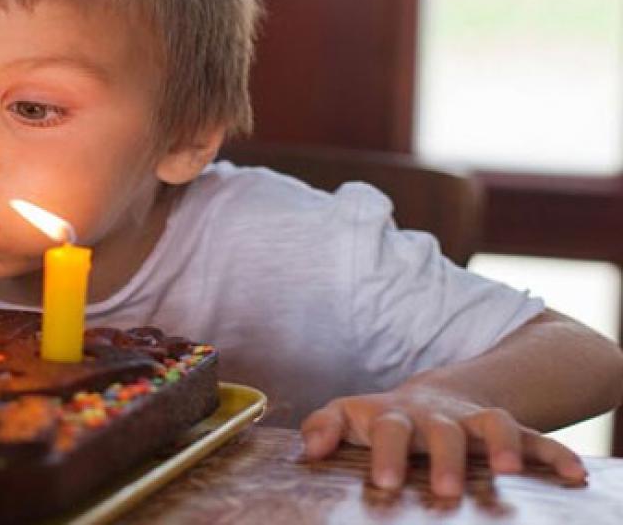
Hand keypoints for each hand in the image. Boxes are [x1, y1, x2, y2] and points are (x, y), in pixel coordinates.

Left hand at [300, 389, 586, 496]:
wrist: (429, 395)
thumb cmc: (379, 418)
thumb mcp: (348, 415)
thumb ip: (323, 427)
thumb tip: (309, 449)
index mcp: (395, 416)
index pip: (388, 429)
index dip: (385, 452)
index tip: (382, 482)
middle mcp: (437, 417)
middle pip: (442, 431)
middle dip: (444, 459)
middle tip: (445, 490)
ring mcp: (473, 422)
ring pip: (494, 426)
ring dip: (502, 447)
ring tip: (506, 474)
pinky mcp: (506, 432)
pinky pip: (536, 439)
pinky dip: (556, 455)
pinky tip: (575, 476)